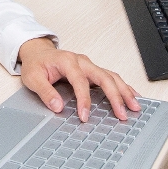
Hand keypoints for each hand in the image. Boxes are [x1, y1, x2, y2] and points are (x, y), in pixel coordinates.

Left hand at [17, 37, 139, 121]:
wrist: (38, 52)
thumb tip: (57, 106)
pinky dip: (123, 87)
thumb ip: (45, 92)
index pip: (80, 81)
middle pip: (104, 77)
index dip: (84, 99)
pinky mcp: (93, 70)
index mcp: (67, 61)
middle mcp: (82, 61)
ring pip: (112, 76)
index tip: (84, 116)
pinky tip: (133, 95)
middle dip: (115, 96)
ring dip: (124, 91)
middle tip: (122, 114)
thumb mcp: (33, 78)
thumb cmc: (36, 64)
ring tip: (135, 106)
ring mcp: (89, 65)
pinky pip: (111, 77)